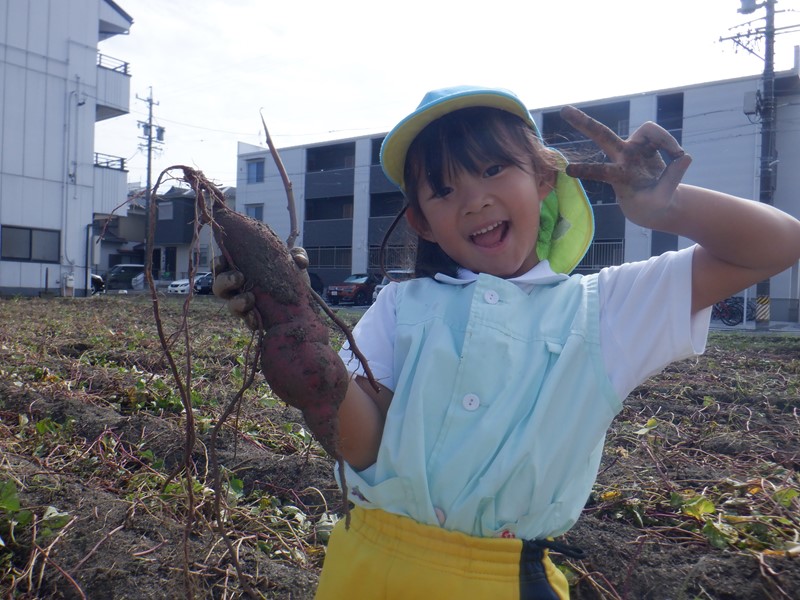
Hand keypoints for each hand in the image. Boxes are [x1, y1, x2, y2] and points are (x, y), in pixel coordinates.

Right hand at [212, 246, 310, 328]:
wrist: (305, 304)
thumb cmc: (292, 279)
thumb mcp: (294, 264)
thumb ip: (297, 255)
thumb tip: (298, 259)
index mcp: (243, 270)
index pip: (222, 265)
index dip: (218, 263)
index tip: (223, 260)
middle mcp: (239, 289)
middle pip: (219, 286)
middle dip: (224, 282)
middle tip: (238, 277)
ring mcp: (246, 307)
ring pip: (231, 306)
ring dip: (236, 302)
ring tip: (249, 298)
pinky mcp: (255, 321)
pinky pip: (248, 322)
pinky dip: (251, 320)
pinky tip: (256, 318)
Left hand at [559, 105, 692, 228]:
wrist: (657, 203)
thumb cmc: (652, 205)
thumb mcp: (660, 200)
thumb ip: (671, 179)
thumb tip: (683, 156)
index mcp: (618, 177)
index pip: (601, 171)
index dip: (587, 169)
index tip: (568, 169)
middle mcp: (622, 158)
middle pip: (602, 135)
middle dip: (584, 122)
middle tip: (563, 110)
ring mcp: (634, 148)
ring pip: (648, 129)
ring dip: (666, 139)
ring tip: (677, 155)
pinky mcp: (648, 143)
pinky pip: (662, 135)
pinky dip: (671, 144)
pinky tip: (678, 156)